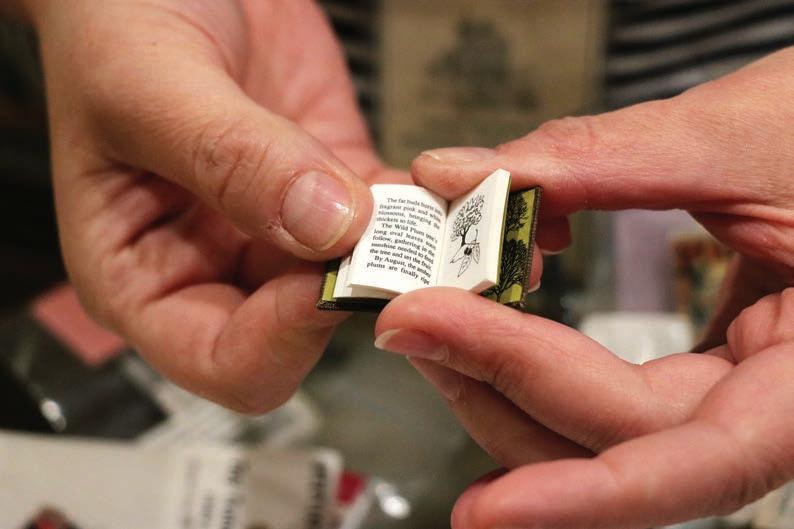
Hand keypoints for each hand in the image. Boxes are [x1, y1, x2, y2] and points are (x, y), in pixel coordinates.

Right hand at [27, 0, 406, 411]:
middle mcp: (218, 269)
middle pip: (306, 330)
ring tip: (438, 212)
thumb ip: (229, 157)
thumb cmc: (112, 28)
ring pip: (361, 280)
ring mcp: (282, 234)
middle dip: (358, 294)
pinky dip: (423, 210)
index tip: (329, 273)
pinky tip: (440, 182)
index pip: (226, 362)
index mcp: (145, 280)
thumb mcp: (147, 85)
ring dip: (408, 253)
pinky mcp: (335, 192)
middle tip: (408, 251)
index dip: (284, 337)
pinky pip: (393, 222)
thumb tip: (327, 227)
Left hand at [376, 47, 793, 527]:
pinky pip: (606, 392)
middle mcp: (774, 399)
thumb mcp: (730, 138)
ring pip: (599, 431)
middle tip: (415, 326)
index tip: (486, 509)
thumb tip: (457, 175)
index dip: (587, 494)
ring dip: (501, 383)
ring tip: (431, 325)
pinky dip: (536, 364)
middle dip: (503, 386)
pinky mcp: (700, 361)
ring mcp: (733, 386)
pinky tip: (483, 335)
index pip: (700, 464)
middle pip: (623, 444)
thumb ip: (591, 162)